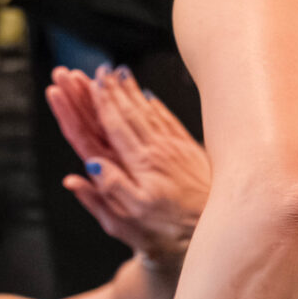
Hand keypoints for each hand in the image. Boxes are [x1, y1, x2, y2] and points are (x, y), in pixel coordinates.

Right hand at [45, 65, 207, 263]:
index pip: (112, 126)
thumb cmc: (169, 229)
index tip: (83, 84)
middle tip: (92, 70)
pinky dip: (154, 104)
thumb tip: (87, 166)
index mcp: (139, 164)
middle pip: (125, 113)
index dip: (97, 103)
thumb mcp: (132, 219)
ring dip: (128, 90)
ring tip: (115, 72)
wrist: (214, 227)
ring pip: (146, 111)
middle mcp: (156, 150)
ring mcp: (173, 147)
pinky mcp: (188, 150)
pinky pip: (167, 119)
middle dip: (107, 89)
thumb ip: (108, 190)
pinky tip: (147, 95)